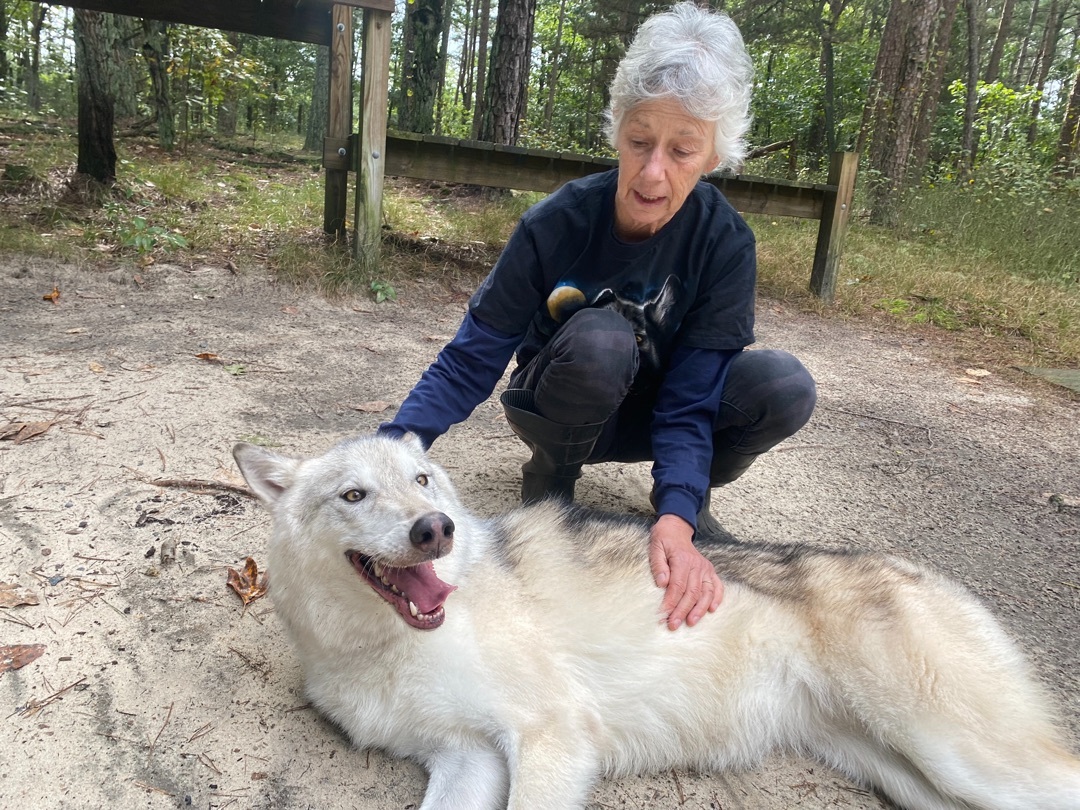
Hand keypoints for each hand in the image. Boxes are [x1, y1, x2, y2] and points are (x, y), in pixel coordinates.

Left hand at [649, 514, 724, 630]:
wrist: (676, 528)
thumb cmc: (663, 539)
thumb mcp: (655, 547)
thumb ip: (658, 565)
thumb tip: (662, 582)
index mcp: (682, 560)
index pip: (677, 586)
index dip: (671, 602)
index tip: (663, 614)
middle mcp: (697, 565)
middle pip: (691, 593)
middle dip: (682, 611)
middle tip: (673, 624)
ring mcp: (705, 568)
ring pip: (706, 592)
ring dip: (699, 609)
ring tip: (691, 622)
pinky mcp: (710, 570)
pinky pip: (717, 586)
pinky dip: (717, 598)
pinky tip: (712, 610)